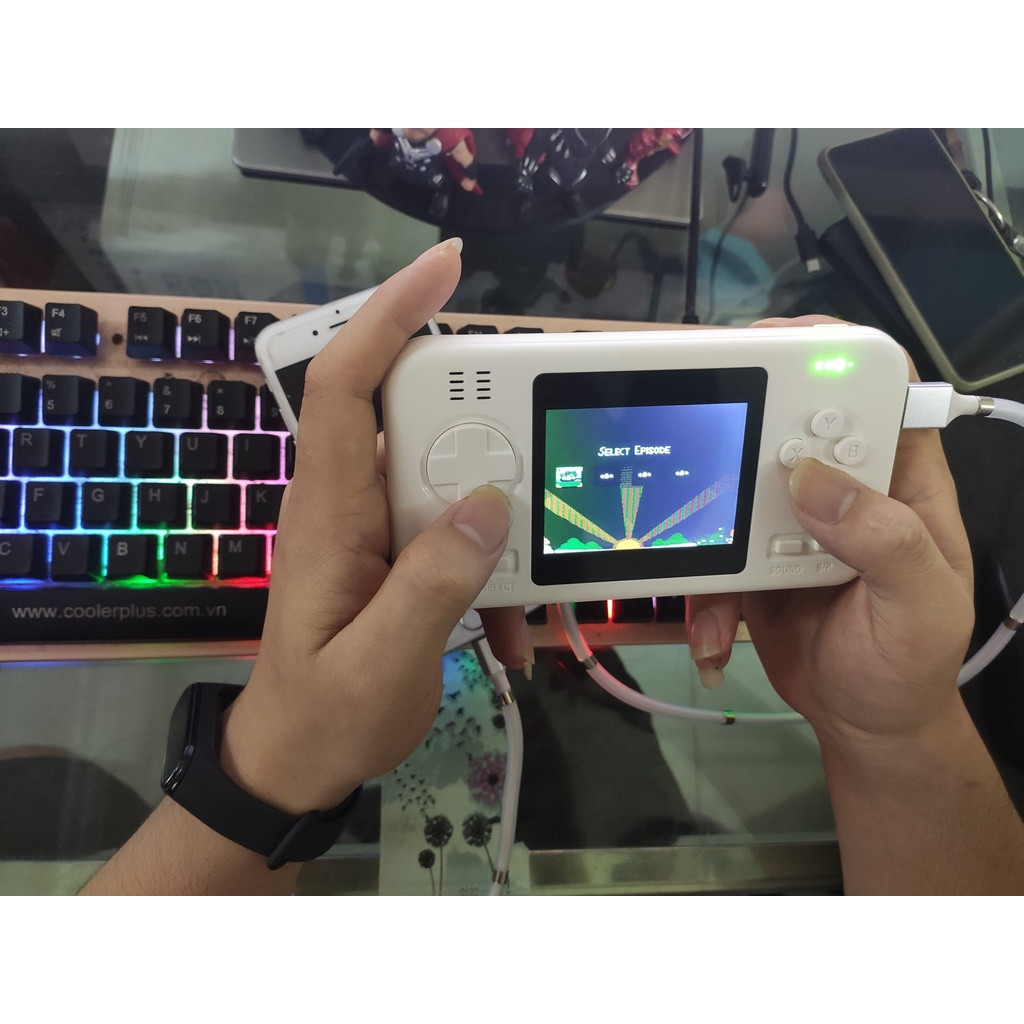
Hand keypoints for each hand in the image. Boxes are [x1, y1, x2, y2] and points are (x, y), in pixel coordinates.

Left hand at [221, 240, 526, 814]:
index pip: (345, 384)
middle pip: (410, 413)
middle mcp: (350, 502)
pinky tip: (512, 628)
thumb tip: (486, 503)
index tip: (444, 268)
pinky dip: (494, 570)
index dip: (387, 316)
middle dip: (479, 416)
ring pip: (446, 473)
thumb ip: (434, 583)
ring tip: (531, 572)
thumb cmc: (323, 717)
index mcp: (330, 512)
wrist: (295, 765)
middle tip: (535, 436)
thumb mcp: (383, 663)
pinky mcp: (398, 555)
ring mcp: (375, 528)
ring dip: (499, 513)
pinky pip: (456, 530)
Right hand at [686, 316, 974, 750]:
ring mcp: (789, 524)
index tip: (771, 349)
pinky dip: (700, 596)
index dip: (830, 356)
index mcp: (900, 481)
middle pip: (786, 428)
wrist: (864, 725)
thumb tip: (811, 478)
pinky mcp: (748, 561)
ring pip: (732, 489)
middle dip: (739, 437)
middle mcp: (843, 490)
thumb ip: (883, 540)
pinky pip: (709, 552)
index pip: (876, 392)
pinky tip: (715, 639)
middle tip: (699, 455)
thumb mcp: (922, 606)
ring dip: (706, 536)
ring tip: (721, 604)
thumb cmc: (911, 664)